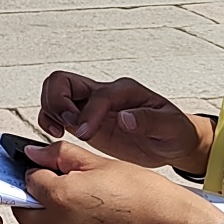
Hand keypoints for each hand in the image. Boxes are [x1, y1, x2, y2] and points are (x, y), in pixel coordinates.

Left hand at [12, 139, 223, 223]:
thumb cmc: (145, 193)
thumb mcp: (102, 163)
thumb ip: (61, 156)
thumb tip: (34, 154)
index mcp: (60, 197)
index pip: (29, 181)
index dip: (39, 172)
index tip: (50, 169)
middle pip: (28, 214)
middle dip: (36, 201)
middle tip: (59, 188)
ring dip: (62, 217)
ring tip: (97, 205)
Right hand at [39, 71, 210, 172]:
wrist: (173, 143)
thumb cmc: (174, 132)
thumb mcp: (172, 127)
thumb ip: (150, 120)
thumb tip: (125, 118)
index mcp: (125, 91)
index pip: (98, 95)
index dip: (88, 114)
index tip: (86, 134)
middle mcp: (104, 94)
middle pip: (63, 80)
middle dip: (57, 101)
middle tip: (66, 124)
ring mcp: (91, 106)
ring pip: (55, 92)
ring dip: (50, 109)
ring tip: (58, 130)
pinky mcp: (84, 120)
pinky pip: (56, 112)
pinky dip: (49, 120)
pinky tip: (57, 134)